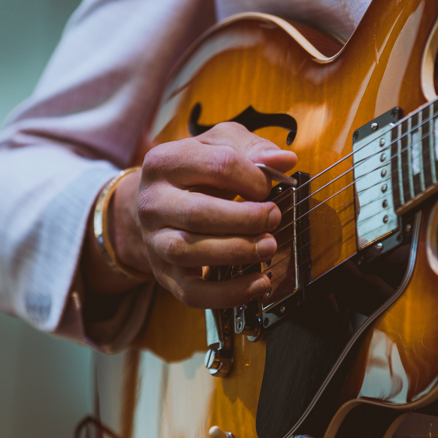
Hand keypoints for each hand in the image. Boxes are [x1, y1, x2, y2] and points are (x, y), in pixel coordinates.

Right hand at [99, 123, 296, 308]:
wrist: (158, 203)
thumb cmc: (196, 172)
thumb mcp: (220, 145)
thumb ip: (252, 149)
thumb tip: (284, 161)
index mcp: (165, 161)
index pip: (217, 166)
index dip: (253, 177)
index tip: (269, 185)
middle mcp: (152, 201)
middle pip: (197, 213)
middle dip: (245, 218)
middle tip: (274, 217)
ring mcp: (154, 240)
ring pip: (188, 252)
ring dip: (236, 251)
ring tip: (268, 246)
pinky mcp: (164, 274)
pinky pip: (192, 292)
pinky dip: (228, 293)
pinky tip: (258, 283)